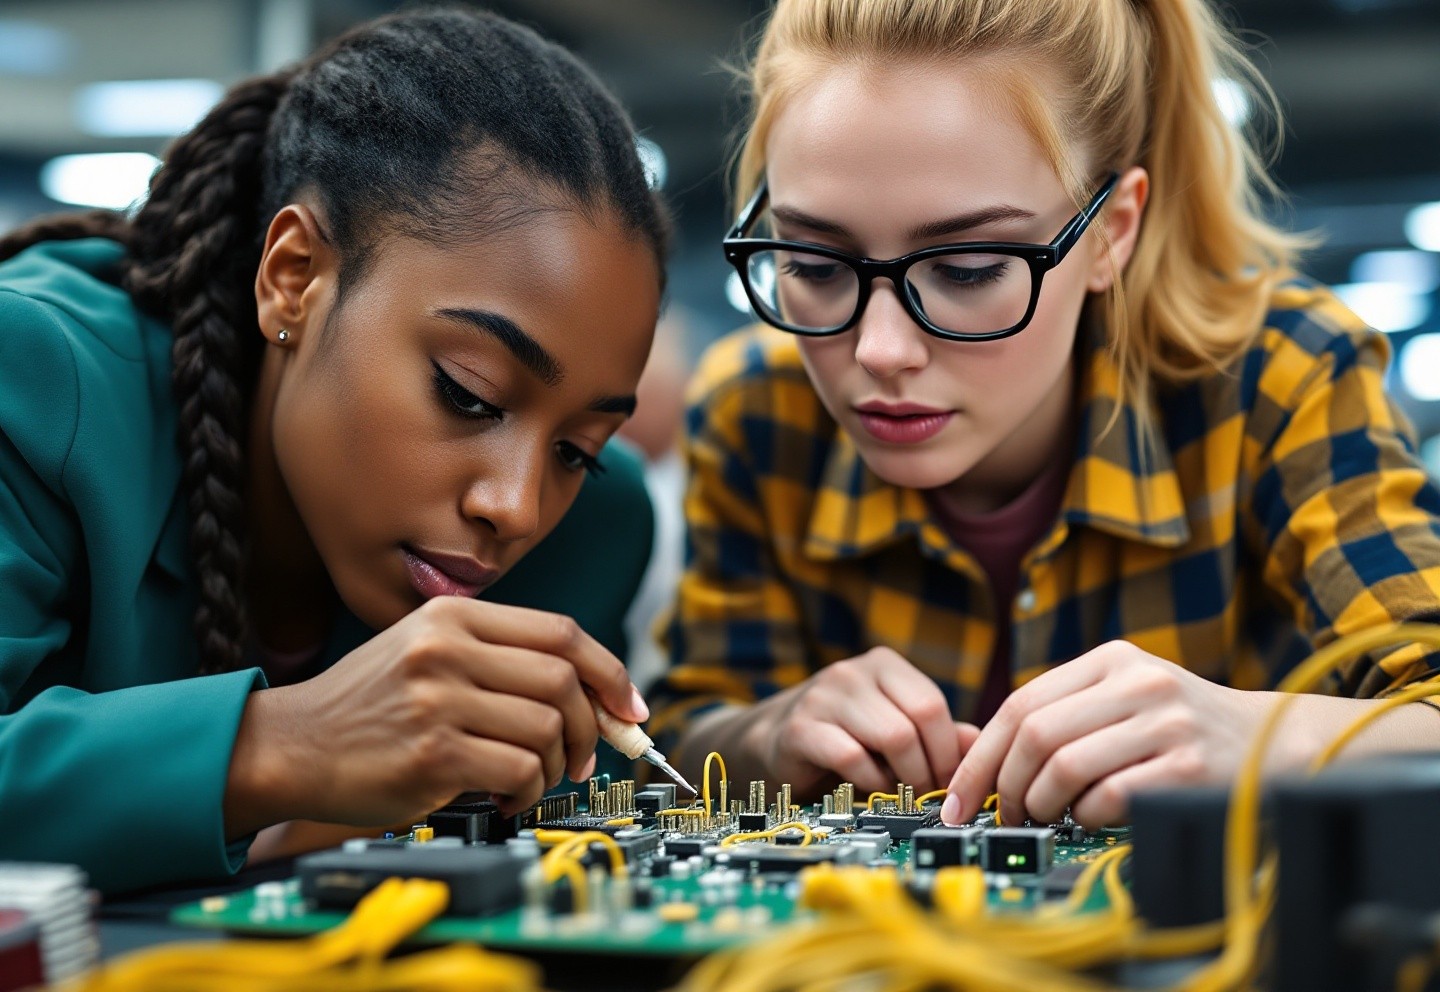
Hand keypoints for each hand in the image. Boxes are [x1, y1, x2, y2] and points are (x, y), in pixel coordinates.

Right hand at [226, 596, 646, 836]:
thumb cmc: (367, 706)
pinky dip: (529, 789)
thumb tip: (593, 697)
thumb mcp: (425, 652)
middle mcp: (446, 649)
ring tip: (533, 777)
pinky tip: (507, 795)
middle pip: (563, 679)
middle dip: (590, 726)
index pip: (560, 633)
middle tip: (583, 756)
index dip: (609, 672)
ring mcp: (438, 699)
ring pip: (547, 726)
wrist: (289, 745)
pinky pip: (520, 769)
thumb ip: (499, 660)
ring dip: (556, 763)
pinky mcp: (433, 753)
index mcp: (452, 617)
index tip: (629, 708)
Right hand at [741, 647, 977, 795]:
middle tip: (930, 794)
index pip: (932, 703)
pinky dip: (870, 782)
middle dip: (931, 767)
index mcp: (882, 665)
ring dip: (904, 777)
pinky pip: (852, 758)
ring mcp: (823, 697)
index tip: (952, 781)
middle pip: (916, 722)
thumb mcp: (893, 728)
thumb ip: (937, 734)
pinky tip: (868, 789)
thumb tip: (980, 746)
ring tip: (900, 791)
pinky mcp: (800, 728)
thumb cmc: (844, 737)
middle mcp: (852, 673)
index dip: (949, 749)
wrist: (774, 742)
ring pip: (891, 738)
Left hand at [941, 640, 1274, 829]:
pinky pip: (1109, 797)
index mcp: (1111, 659)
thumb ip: (1065, 713)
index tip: (959, 799)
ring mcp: (1165, 723)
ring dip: (1043, 804)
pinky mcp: (1189, 766)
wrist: (1273, 740)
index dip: (980, 757)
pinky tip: (1093, 818)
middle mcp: (1138, 682)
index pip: (1021, 705)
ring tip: (1049, 816)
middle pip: (1035, 736)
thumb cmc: (1181, 726)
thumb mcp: (1125, 695)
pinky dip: (1088, 817)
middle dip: (1008, 786)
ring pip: (1065, 767)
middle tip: (1008, 814)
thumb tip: (982, 764)